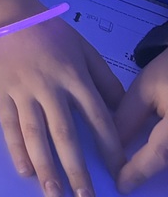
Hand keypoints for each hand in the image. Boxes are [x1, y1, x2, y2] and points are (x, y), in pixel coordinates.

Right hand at [0, 0, 124, 194]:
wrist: (7, 14)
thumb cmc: (50, 33)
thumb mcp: (84, 48)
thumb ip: (103, 79)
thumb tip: (120, 111)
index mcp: (73, 74)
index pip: (96, 116)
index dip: (109, 146)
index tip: (117, 170)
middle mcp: (48, 86)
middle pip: (64, 133)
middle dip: (76, 169)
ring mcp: (22, 90)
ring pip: (34, 134)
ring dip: (45, 166)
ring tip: (54, 193)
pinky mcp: (0, 91)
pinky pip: (8, 124)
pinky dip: (16, 148)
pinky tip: (25, 170)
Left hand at [115, 48, 167, 192]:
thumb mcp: (146, 89)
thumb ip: (128, 117)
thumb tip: (112, 146)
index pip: (159, 154)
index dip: (138, 171)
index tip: (121, 185)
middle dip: (150, 172)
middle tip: (127, 177)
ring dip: (160, 166)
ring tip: (138, 168)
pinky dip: (165, 158)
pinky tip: (150, 156)